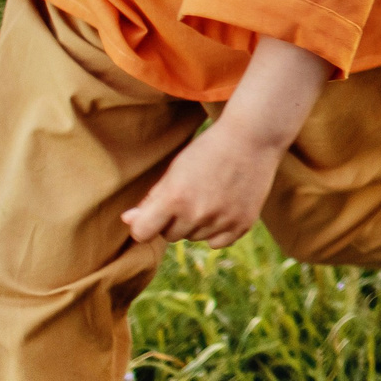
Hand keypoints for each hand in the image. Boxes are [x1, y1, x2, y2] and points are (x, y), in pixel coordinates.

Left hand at [121, 116, 285, 248]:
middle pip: (170, 235)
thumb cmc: (208, 150)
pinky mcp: (242, 224)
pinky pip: (216, 242)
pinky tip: (223, 207)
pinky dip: (217, 231)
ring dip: (197, 224)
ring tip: (211, 195)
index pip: (142, 233)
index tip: (152, 215)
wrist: (252, 137)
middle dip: (174, 220)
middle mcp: (197, 214)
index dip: (145, 224)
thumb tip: (128, 221)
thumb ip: (151, 199)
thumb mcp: (175, 170)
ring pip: (194, 237)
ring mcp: (221, 221)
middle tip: (191, 193)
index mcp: (174, 198)